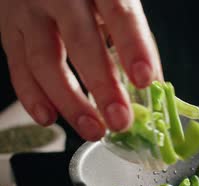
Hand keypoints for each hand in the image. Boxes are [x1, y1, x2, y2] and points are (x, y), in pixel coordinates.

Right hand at [0, 0, 161, 140]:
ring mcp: (28, 10)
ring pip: (44, 60)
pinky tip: (49, 118)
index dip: (133, 47)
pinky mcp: (8, 28)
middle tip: (120, 119)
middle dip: (102, 85)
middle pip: (80, 41)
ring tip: (93, 129)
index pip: (119, 13)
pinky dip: (32, 96)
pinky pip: (18, 66)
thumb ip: (135, 39)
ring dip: (70, 101)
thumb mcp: (117, 1)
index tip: (145, 80)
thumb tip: (153, 86)